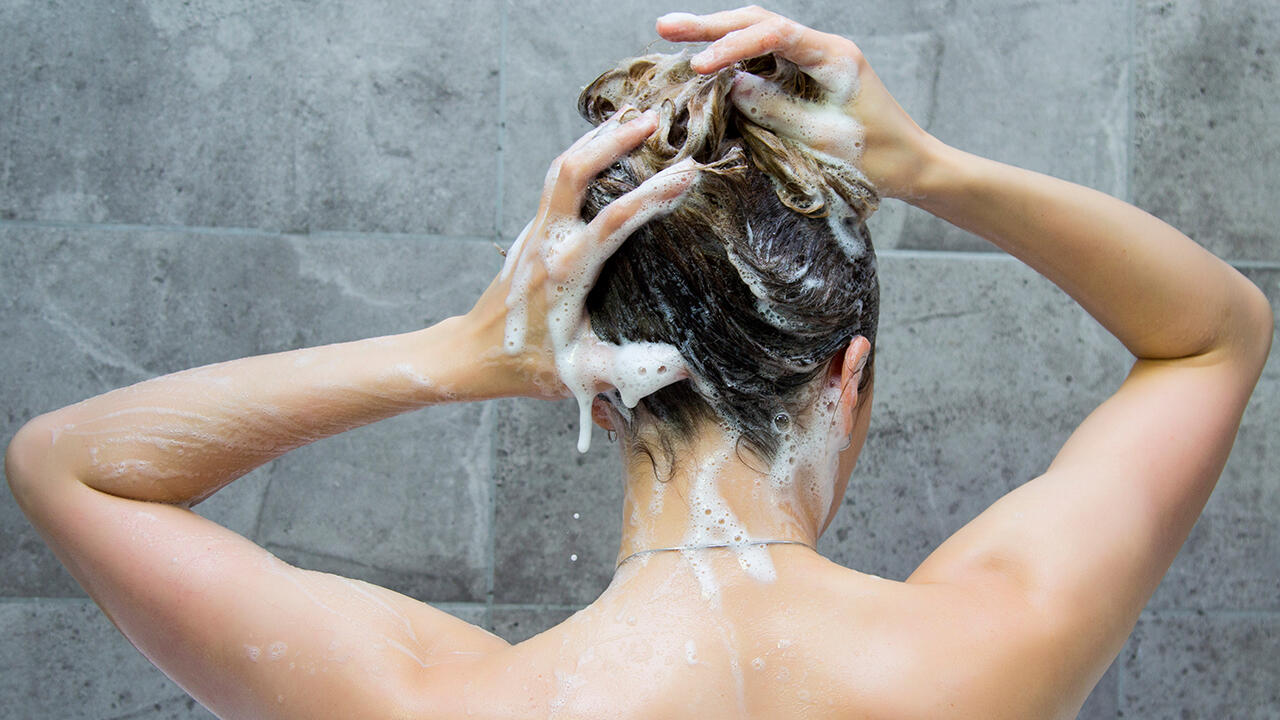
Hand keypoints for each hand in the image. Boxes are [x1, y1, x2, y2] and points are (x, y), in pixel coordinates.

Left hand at [464, 109, 697, 427]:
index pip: (612, 221)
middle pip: (573, 170)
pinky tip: (601, 148)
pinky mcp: (532, 233)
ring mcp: (536, 233)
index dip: (651, 194)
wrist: (471, 356)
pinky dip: (582, 156)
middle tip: (652, 119)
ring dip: (595, 139)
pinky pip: (557, 181)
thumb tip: (683, 365)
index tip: (686, 172)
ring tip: (631, 117)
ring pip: (561, 168)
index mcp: (565, 272)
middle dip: (613, 140)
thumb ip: (627, 368)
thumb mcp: (578, 373)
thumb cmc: (525, 365)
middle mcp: (548, 242)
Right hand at [657, 6, 938, 199]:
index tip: (699, 67)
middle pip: (760, 22)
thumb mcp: (822, 140)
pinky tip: (703, 63)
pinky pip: (763, 60)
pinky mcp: (805, 79)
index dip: (731, 46)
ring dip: (717, 36)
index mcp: (834, 56)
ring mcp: (813, 62)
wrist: (912, 169)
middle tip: (666, 27)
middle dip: (711, 25)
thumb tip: (732, 86)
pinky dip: (732, 60)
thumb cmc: (877, 159)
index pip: (775, 34)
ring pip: (758, 36)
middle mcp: (822, 49)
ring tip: (672, 36)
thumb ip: (776, 110)